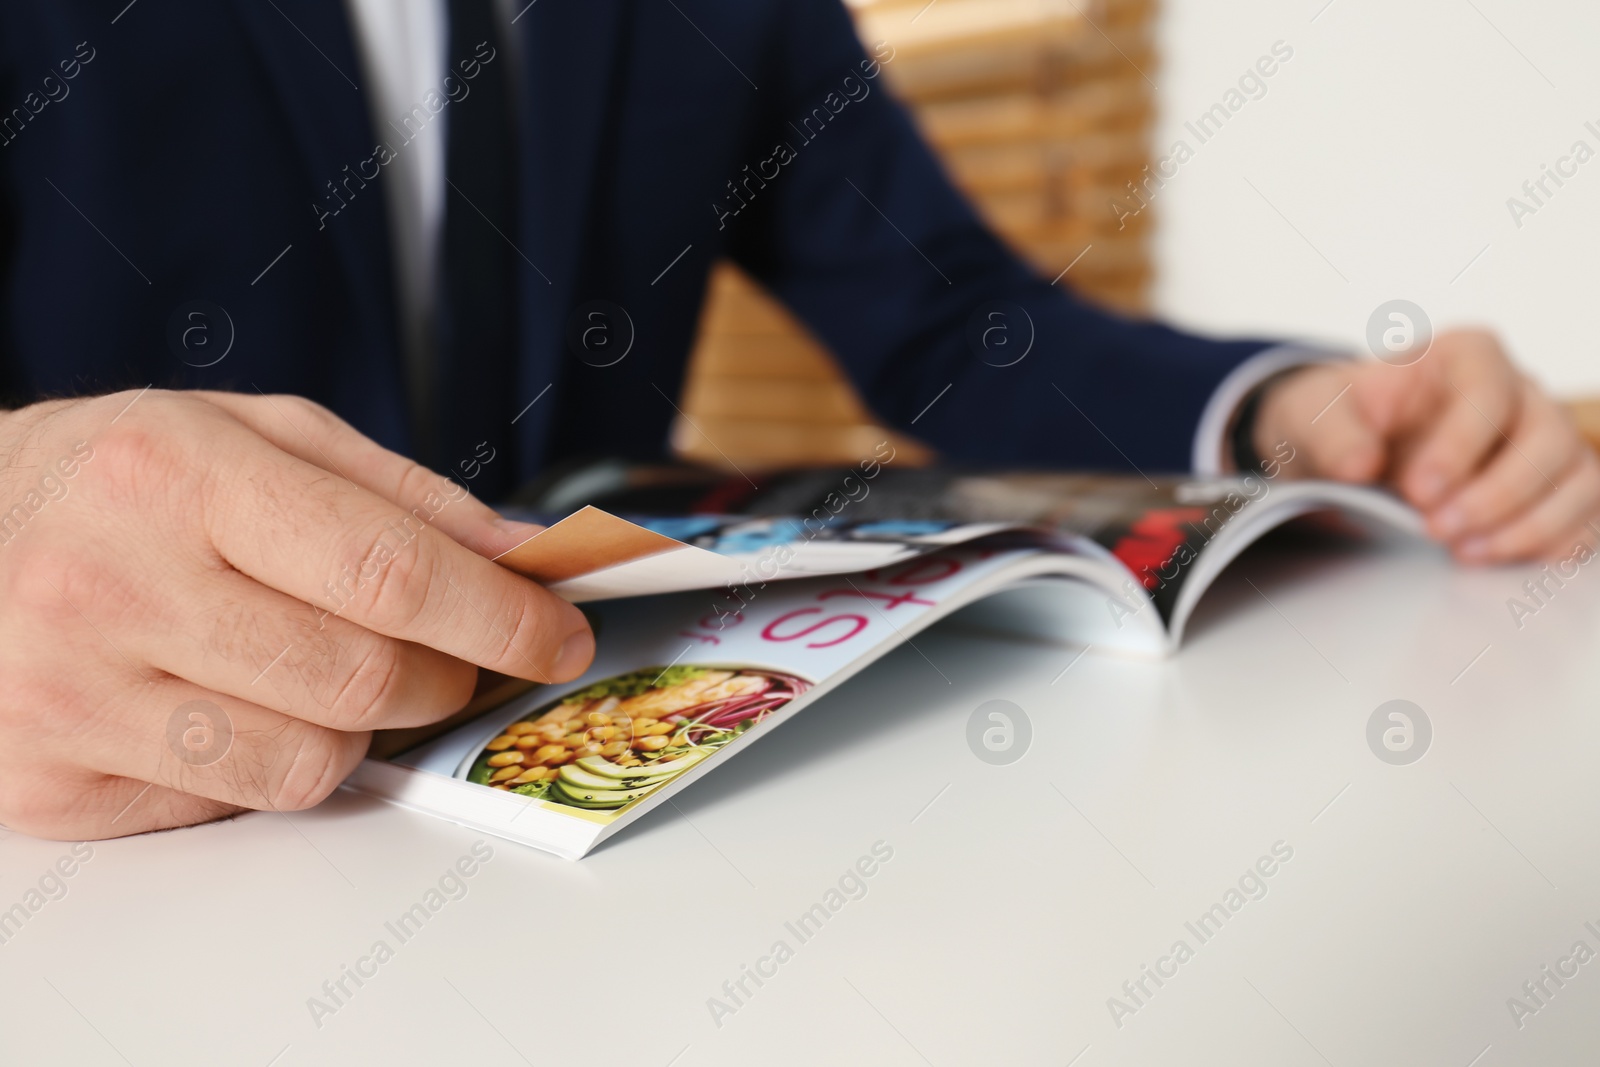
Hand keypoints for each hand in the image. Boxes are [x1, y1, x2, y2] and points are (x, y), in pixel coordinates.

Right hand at [0, 390, 593, 838]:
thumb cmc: (120, 476)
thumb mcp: (255, 434)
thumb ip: (399, 494)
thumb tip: (523, 560)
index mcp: (176, 475)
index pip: (388, 572)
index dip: (502, 616)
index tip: (560, 634)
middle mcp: (112, 587)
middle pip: (366, 680)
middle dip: (443, 674)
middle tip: (444, 652)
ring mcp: (71, 696)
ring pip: (311, 763)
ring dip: (358, 726)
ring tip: (315, 666)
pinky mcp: (51, 782)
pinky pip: (234, 804)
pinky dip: (271, 762)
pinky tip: (231, 701)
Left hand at [1252, 328, 1599, 562]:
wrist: (1350, 443)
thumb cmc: (1342, 418)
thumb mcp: (1315, 414)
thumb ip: (1333, 435)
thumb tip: (1358, 467)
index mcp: (1467, 356)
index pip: (1488, 393)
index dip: (1460, 446)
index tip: (1418, 491)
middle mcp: (1519, 391)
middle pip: (1548, 437)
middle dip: (1498, 492)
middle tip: (1439, 529)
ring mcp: (1544, 437)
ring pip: (1578, 477)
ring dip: (1532, 524)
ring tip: (1467, 552)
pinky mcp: (1552, 484)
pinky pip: (1583, 513)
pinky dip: (1555, 542)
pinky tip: (1502, 558)